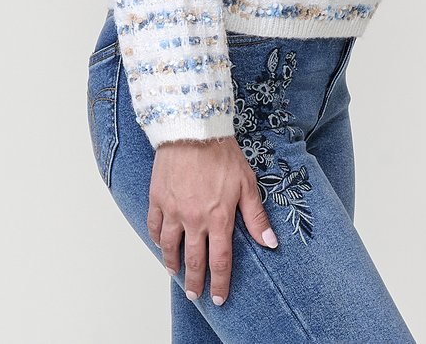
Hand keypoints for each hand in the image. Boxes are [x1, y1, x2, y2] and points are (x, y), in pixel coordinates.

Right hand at [147, 134, 278, 304]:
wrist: (193, 129)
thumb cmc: (221, 153)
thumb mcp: (246, 184)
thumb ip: (256, 217)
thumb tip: (270, 242)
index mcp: (218, 218)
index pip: (219, 261)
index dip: (219, 283)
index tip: (218, 297)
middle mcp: (194, 220)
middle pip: (193, 260)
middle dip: (195, 282)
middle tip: (195, 294)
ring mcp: (173, 210)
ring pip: (170, 247)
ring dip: (173, 263)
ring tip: (176, 272)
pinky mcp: (158, 199)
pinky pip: (154, 226)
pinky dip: (157, 239)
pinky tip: (160, 243)